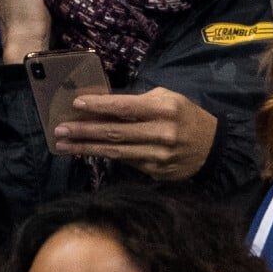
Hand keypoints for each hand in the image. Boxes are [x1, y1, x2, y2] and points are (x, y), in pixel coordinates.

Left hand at [54, 88, 217, 180]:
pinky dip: (105, 156)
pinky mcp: (157, 172)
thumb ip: (139, 102)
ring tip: (64, 144)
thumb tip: (104, 105)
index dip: (99, 106)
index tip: (76, 104)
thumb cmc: (186, 117)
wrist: (213, 147)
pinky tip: (88, 151)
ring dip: (87, 147)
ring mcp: (159, 156)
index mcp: (165, 109)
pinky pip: (126, 162)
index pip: (126, 107)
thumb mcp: (169, 99)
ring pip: (116, 151)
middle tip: (59, 129)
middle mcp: (162, 133)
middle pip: (116, 132)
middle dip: (84, 130)